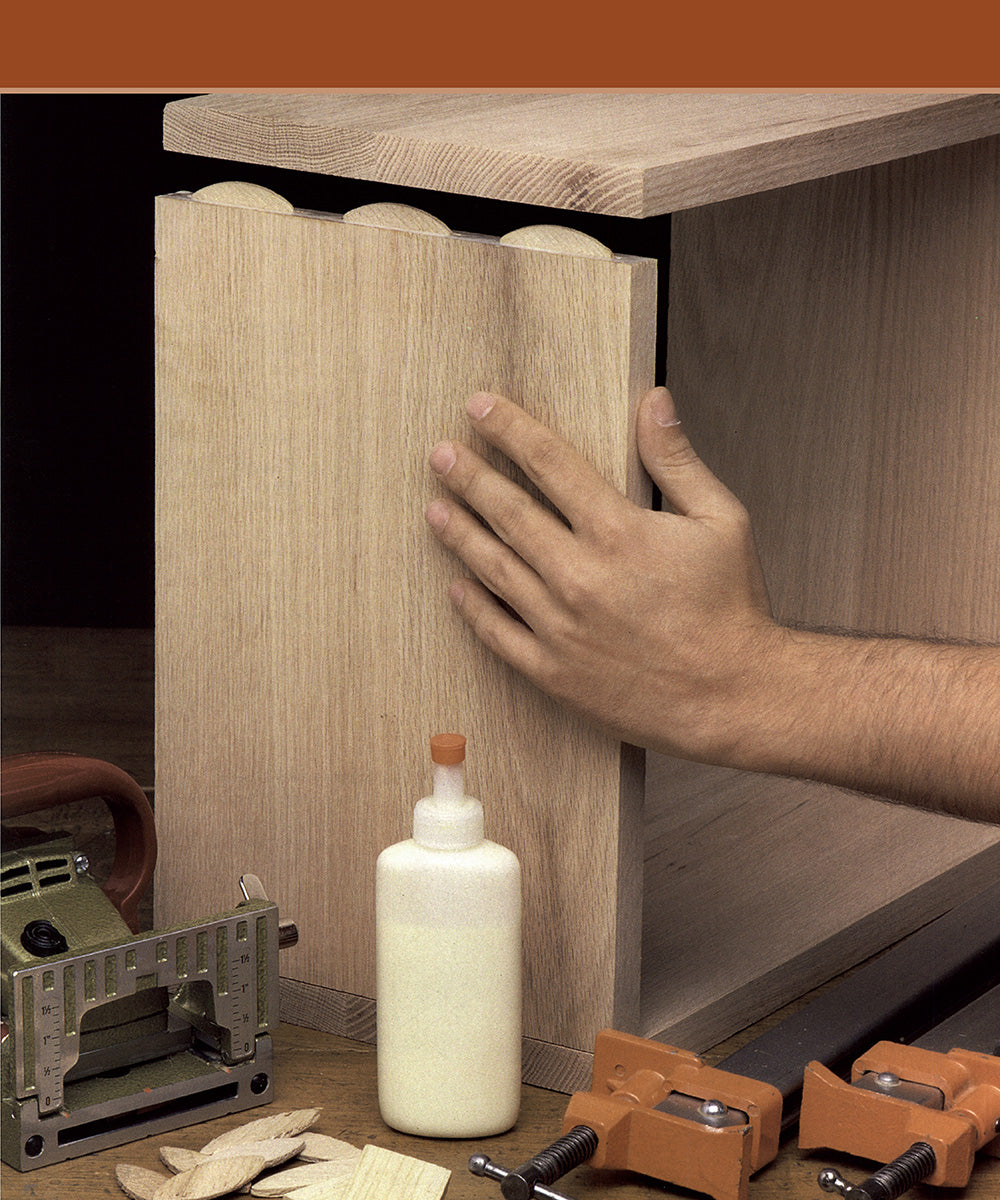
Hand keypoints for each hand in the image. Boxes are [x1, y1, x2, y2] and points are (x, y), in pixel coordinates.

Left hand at [424, 387, 781, 764]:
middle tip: (440, 454)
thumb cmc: (731, 608)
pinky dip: (472, 607)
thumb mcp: (720, 520)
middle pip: (507, 511)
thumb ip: (676, 459)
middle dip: (468, 476)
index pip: (548, 462)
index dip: (509, 429)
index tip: (480, 408)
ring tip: (435, 508)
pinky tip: (456, 585)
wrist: (733, 696)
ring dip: (459, 533)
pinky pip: (497, 632)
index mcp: (618, 532)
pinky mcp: (553, 671)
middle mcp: (579, 575)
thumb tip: (653, 400)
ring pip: (493, 568)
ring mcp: (560, 626)